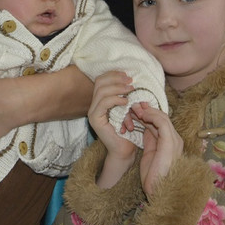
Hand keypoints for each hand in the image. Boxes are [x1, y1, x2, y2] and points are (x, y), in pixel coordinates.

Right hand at [87, 72, 139, 188]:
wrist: (125, 150)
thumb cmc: (130, 130)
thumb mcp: (130, 108)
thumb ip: (128, 96)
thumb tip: (132, 81)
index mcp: (100, 100)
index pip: (101, 80)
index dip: (113, 74)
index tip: (128, 75)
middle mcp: (94, 105)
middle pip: (99, 82)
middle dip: (116, 78)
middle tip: (130, 81)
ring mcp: (93, 112)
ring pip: (101, 91)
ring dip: (118, 88)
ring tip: (130, 90)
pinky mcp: (95, 120)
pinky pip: (103, 103)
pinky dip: (115, 99)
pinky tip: (126, 101)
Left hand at [132, 102, 182, 197]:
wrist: (159, 191)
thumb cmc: (153, 177)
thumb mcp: (150, 154)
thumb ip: (149, 140)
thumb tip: (144, 128)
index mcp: (170, 143)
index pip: (161, 123)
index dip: (148, 115)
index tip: (135, 111)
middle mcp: (175, 140)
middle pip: (162, 118)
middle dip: (147, 110)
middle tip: (134, 105)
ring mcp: (175, 140)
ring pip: (162, 117)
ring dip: (148, 111)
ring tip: (135, 107)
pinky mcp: (170, 141)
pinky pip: (161, 122)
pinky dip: (151, 115)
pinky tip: (141, 114)